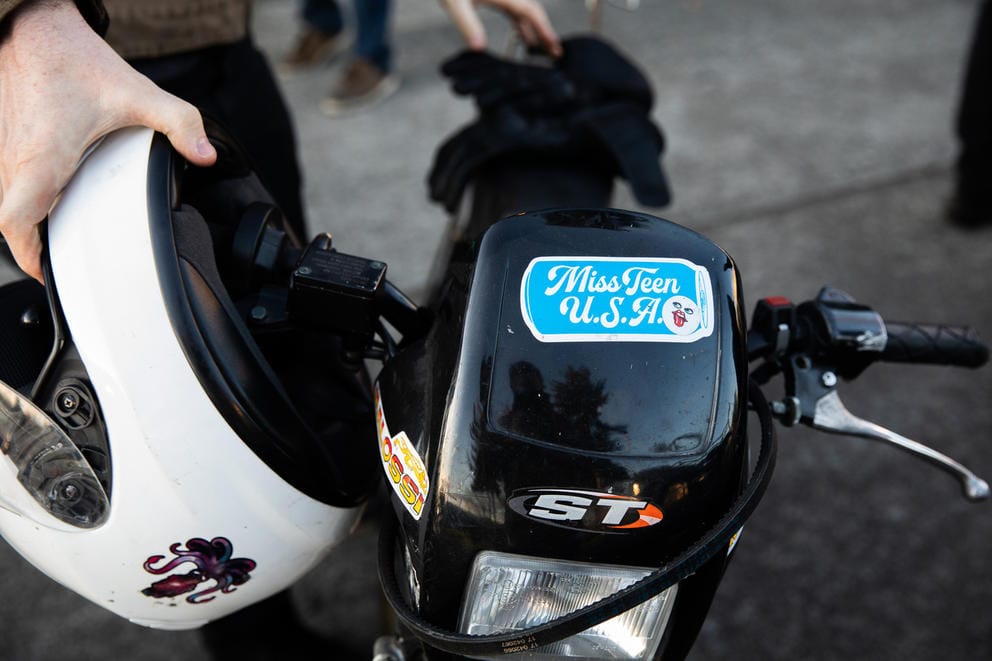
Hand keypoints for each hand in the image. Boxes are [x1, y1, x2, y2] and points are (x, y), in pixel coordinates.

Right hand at [0, 0, 216, 281]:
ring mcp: (2, 148)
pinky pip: (6, 182)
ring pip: (6, 200)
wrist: (35, 25)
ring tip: (61, 234)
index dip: (29, 255)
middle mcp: (13, 157)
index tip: (50, 270)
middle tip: (65, 258)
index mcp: (42, 156)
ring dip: (30, 220)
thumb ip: (180, 125)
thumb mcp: (138, 93)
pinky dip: (24, 196)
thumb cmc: (74, 58)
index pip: (17, 222)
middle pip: (11, 219)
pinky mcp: (1, 140)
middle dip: (35, 244)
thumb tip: (207, 156)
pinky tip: (51, 199)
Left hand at [440, 0, 561, 57]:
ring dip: (534, 30)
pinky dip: (522, 24)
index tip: (554, 46)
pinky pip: (516, 9)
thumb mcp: (455, 4)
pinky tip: (525, 38)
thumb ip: (468, 24)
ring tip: (541, 51)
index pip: (530, 12)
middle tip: (555, 53)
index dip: (544, 30)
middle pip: (533, 11)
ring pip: (525, 11)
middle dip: (544, 32)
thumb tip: (478, 48)